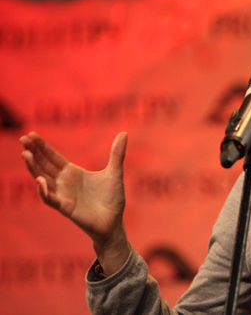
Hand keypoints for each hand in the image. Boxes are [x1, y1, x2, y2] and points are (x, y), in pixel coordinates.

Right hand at [20, 131, 130, 274]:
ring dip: (34, 168)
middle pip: (44, 165)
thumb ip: (117, 153)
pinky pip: (51, 199)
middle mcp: (64, 183)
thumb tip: (124, 132)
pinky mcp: (66, 208)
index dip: (42, 146)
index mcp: (73, 173)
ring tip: (26, 154)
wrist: (114, 222)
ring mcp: (63, 195)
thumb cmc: (112, 198)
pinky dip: (44, 191)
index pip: (53, 157)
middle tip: (23, 138)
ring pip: (43, 180)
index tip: (30, 134)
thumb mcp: (115, 172)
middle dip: (33, 152)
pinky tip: (40, 180)